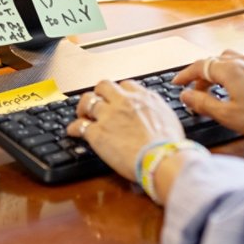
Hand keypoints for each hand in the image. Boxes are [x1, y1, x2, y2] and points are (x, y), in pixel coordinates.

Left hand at [69, 79, 183, 183]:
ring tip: (82, 115)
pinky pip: (79, 125)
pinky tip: (73, 131)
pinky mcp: (98, 133)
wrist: (161, 158)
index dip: (119, 92)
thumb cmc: (170, 145)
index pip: (126, 85)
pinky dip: (74, 128)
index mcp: (144, 98)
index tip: (117, 99)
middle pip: (104, 86)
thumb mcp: (169, 119)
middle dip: (98, 93)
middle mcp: (125, 102)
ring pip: (88, 101)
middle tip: (97, 102)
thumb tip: (155, 115)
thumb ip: (157, 112)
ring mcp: (109, 116)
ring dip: (83, 107)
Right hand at [171, 51, 243, 138]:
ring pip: (228, 59)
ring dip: (216, 72)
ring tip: (213, 90)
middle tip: (193, 93)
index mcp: (230, 69)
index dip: (185, 75)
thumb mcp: (229, 115)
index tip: (177, 83)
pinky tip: (235, 88)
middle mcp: (243, 60)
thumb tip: (186, 95)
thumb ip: (204, 103)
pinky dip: (231, 72)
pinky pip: (242, 63)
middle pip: (213, 61)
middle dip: (200, 76)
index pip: (199, 66)